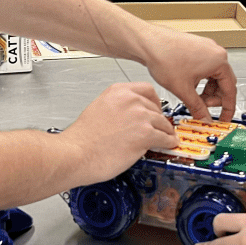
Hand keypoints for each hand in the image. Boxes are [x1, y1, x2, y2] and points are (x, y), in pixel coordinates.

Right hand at [57, 83, 177, 185]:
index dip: (154, 102)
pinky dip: (169, 142)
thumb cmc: (82, 139)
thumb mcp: (99, 109)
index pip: (146, 90)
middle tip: (158, 127)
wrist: (76, 154)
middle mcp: (130, 100)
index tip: (155, 109)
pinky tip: (168, 145)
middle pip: (156, 107)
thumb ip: (119, 109)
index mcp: (117, 91)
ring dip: (165, 131)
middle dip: (158, 119)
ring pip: (163, 123)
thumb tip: (133, 118)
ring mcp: (139, 116)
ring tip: (166, 137)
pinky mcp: (145, 134)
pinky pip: (165, 138)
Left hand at [139, 27, 236, 120]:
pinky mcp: (197, 47)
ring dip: (207, 90)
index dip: (227, 108)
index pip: (230, 90)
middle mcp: (215, 52)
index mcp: (219, 61)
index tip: (224, 118)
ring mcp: (206, 48)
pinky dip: (201, 80)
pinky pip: (206, 67)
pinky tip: (189, 86)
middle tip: (203, 109)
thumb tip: (205, 119)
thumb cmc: (164, 57)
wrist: (148, 42)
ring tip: (193, 98)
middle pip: (224, 82)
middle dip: (215, 98)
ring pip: (214, 75)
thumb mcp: (184, 90)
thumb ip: (198, 108)